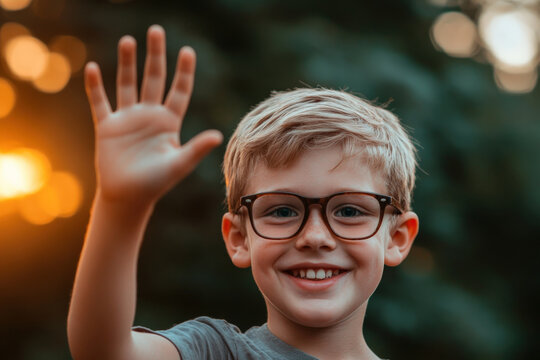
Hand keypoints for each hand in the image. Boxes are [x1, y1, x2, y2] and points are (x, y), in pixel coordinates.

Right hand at [85, 25, 222, 205]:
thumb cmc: (156, 183)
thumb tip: (217, 134)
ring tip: (128, 41)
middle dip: (155, 56)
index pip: (179, 91)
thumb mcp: (178, 164)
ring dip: (127, 64)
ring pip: (127, 84)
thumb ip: (195, 149)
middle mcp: (149, 116)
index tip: (187, 50)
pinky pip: (100, 102)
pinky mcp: (107, 127)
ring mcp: (128, 119)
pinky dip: (95, 87)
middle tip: (156, 31)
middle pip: (153, 79)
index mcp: (169, 122)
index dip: (183, 72)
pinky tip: (93, 68)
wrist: (128, 197)